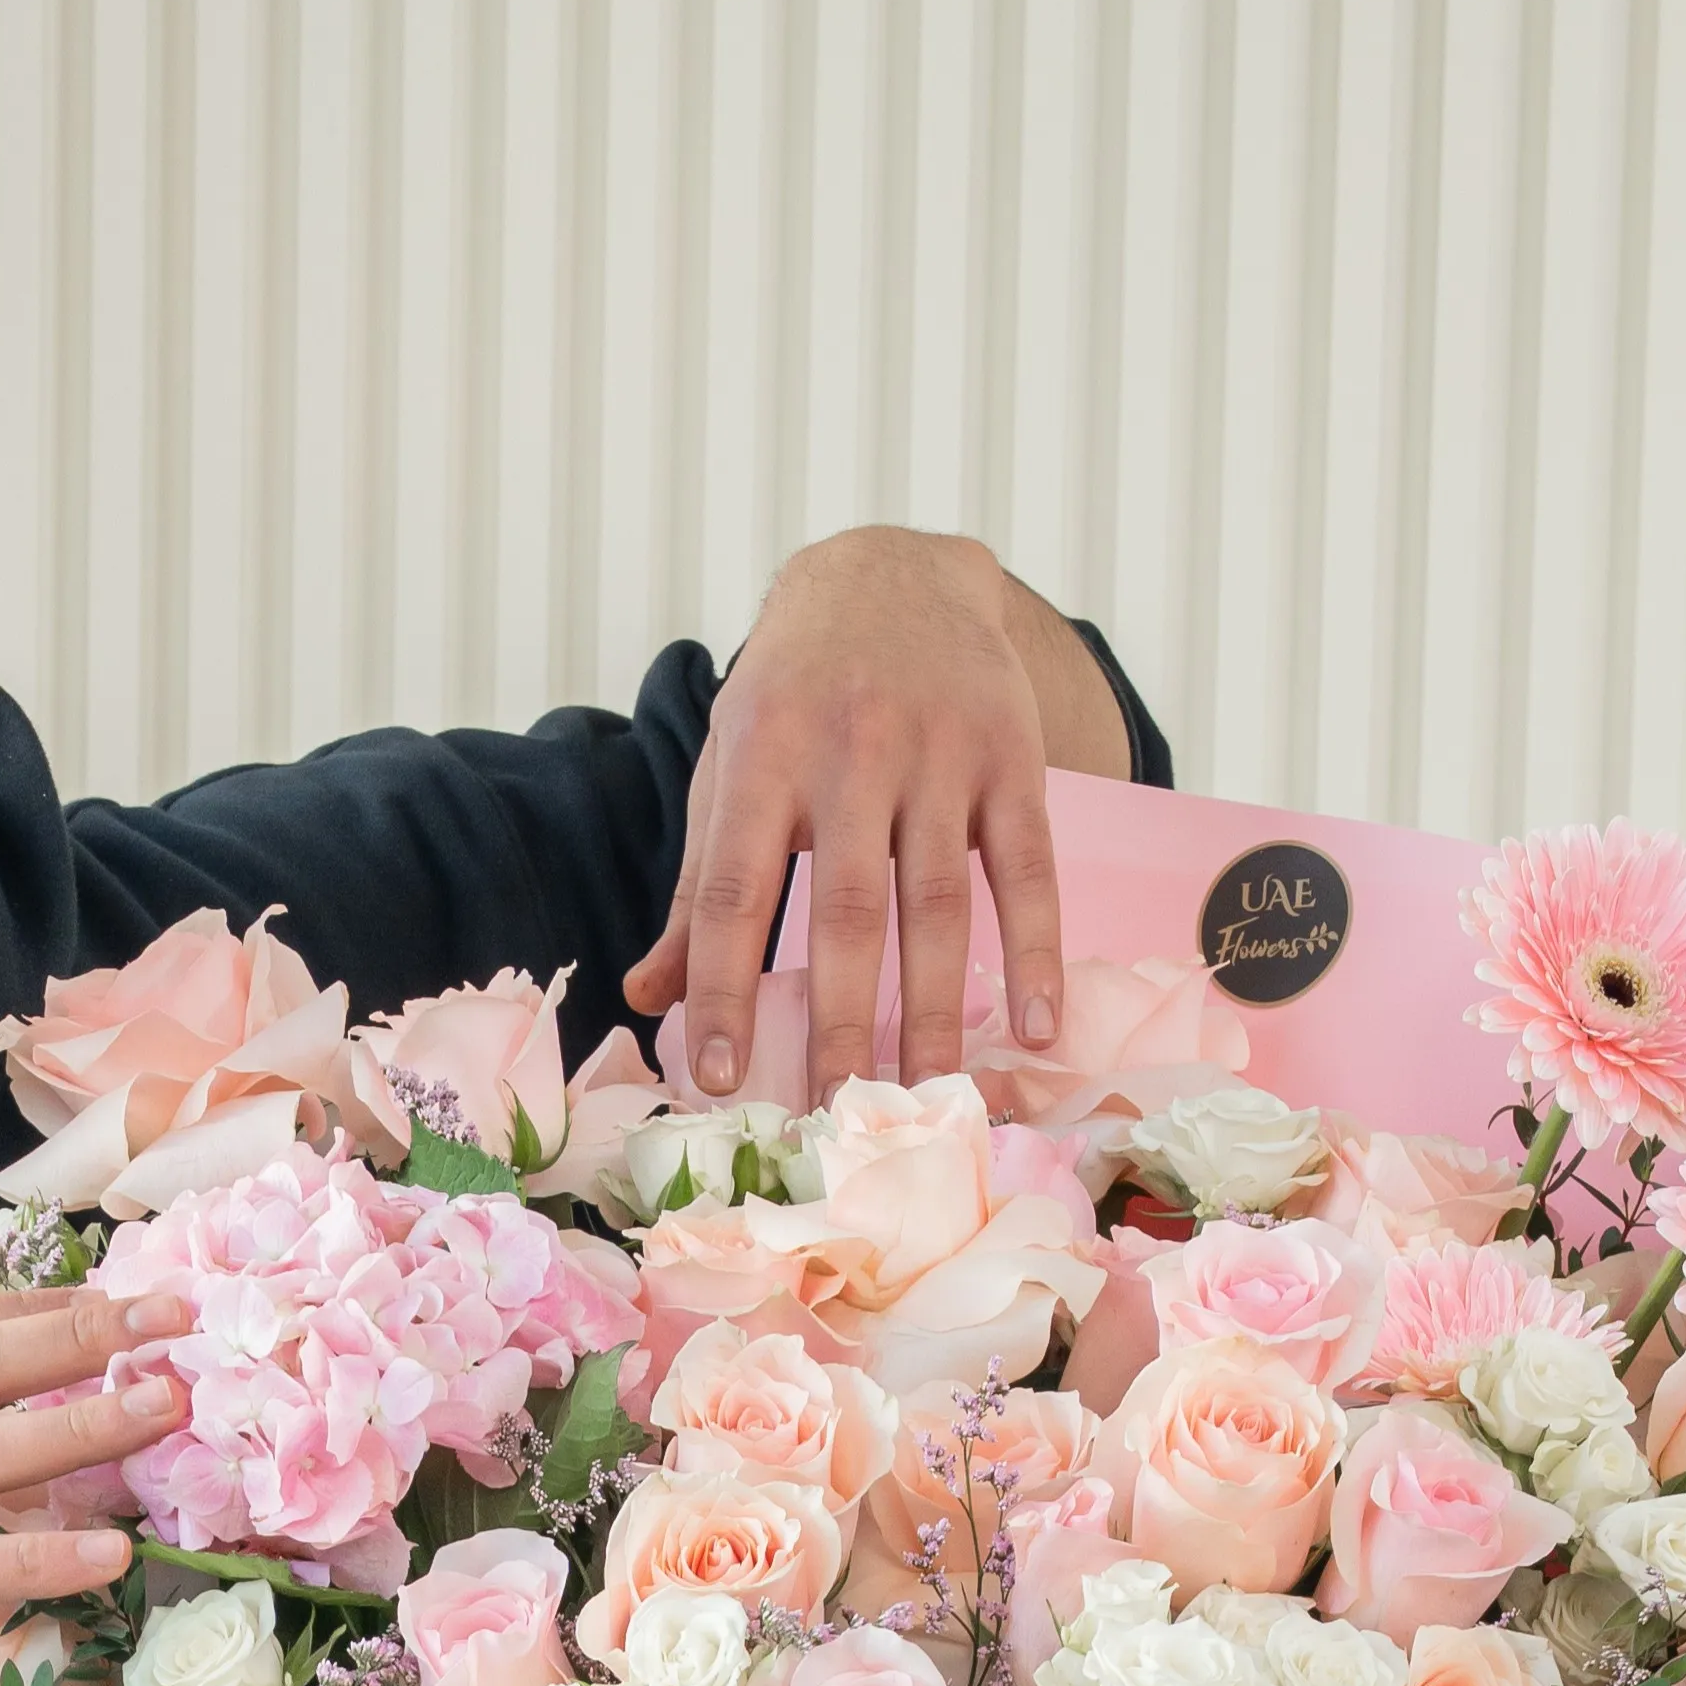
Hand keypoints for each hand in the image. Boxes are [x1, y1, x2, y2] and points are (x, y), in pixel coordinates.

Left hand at [622, 527, 1132, 1109]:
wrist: (895, 572)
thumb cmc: (795, 692)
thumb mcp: (730, 766)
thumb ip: (699, 888)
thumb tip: (649, 999)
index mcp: (762, 756)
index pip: (735, 892)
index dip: (722, 988)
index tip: (716, 1074)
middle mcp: (849, 749)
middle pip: (844, 911)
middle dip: (837, 1023)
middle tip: (833, 1113)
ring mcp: (937, 751)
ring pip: (937, 903)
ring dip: (932, 1010)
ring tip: (927, 1096)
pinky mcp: (1011, 756)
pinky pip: (1028, 868)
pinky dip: (1036, 950)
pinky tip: (1034, 1027)